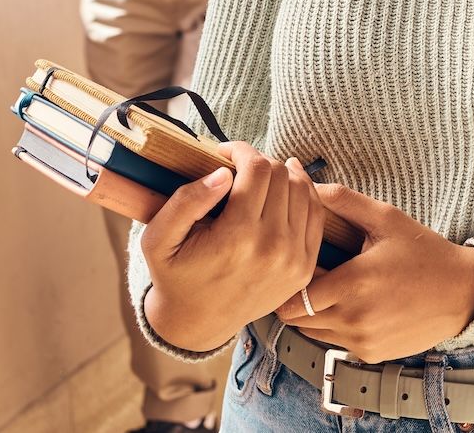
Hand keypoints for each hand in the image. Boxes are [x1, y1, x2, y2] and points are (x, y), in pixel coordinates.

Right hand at [139, 144, 326, 353]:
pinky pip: (315, 214)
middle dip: (259, 161)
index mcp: (238, 237)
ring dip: (283, 174)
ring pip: (302, 189)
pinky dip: (303, 194)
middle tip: (239, 167)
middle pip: (281, 175)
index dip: (242, 150)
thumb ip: (185, 201)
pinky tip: (285, 187)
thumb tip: (223, 173)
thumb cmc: (176, 275)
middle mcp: (273, 247)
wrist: (199, 322)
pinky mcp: (305, 267)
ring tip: (261, 175)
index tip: (226, 153)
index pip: (257, 169)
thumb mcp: (158, 239)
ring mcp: (294, 259)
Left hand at [281, 184, 473, 363]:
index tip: (299, 263)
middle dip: (296, 297)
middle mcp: (354, 319)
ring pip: (312, 333)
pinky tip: (356, 305)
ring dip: (315, 313)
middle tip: (312, 275)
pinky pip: (336, 343)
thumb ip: (345, 201)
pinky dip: (336, 327)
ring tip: (333, 289)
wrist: (463, 293)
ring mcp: (362, 341)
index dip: (290, 279)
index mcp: (354, 284)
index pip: (292, 297)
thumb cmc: (425, 253)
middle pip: (296, 318)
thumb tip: (308, 185)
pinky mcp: (371, 354)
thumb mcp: (387, 219)